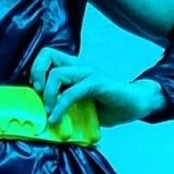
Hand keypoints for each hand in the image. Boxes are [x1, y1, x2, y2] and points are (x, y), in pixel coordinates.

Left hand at [29, 46, 158, 126]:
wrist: (137, 104)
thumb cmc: (108, 105)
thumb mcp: (81, 104)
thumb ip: (64, 104)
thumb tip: (42, 118)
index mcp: (74, 67)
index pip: (47, 55)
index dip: (36, 68)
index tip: (36, 89)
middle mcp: (79, 66)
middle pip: (47, 54)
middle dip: (36, 73)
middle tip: (39, 94)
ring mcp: (89, 73)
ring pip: (57, 74)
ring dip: (48, 95)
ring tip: (49, 112)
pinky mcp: (97, 83)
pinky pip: (71, 92)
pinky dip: (60, 107)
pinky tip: (56, 119)